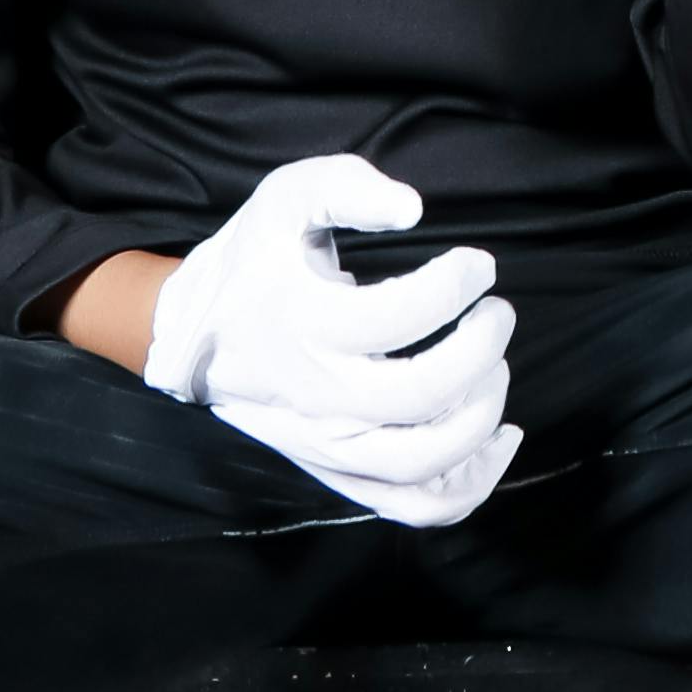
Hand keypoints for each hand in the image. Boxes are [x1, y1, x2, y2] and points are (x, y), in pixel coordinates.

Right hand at [131, 154, 518, 526]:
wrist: (192, 335)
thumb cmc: (253, 260)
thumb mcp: (286, 197)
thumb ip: (348, 187)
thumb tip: (413, 210)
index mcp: (302, 321)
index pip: (400, 315)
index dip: (457, 284)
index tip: (479, 265)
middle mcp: (315, 393)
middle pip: (420, 395)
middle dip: (481, 350)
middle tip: (497, 314)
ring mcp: (327, 443)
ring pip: (420, 463)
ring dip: (479, 419)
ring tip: (495, 371)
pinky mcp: (339, 472)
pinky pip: (411, 505)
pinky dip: (468, 487)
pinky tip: (499, 440)